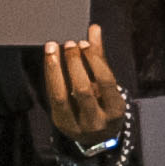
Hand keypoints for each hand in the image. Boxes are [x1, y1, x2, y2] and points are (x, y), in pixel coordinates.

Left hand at [40, 27, 127, 147]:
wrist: (97, 137)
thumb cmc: (105, 104)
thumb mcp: (107, 85)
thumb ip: (100, 57)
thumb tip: (94, 28)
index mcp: (115, 110)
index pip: (105, 82)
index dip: (94, 61)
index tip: (84, 44)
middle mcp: (96, 121)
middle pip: (82, 90)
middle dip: (74, 64)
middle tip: (69, 44)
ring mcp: (76, 125)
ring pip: (61, 96)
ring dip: (55, 69)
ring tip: (52, 48)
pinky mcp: (60, 123)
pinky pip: (52, 97)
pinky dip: (50, 76)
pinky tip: (50, 60)